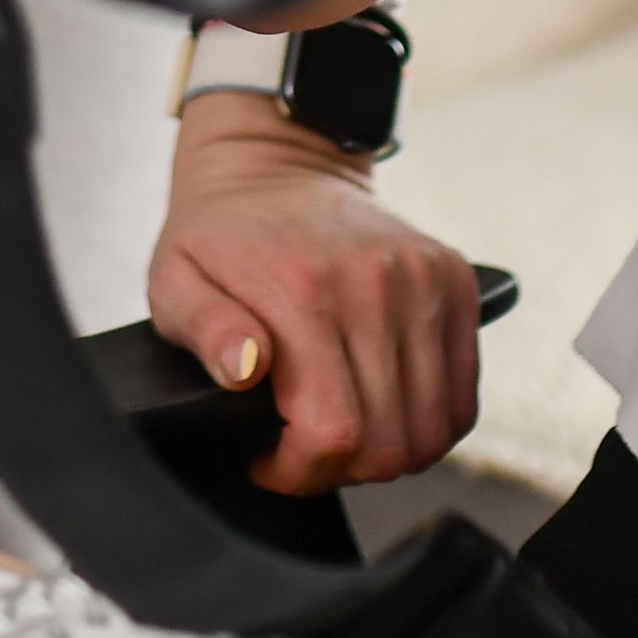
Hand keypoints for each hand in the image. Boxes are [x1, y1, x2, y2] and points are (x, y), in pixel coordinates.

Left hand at [147, 95, 484, 492]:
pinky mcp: (455, 281)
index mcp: (304, 290)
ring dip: (388, 451)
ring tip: (342, 429)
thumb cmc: (220, 235)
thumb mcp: (174, 280)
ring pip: (433, 430)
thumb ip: (204, 331)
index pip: (332, 433)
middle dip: (340, 470)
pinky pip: (462, 397)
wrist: (277, 164)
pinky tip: (383, 410)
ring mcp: (424, 280)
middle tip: (302, 449)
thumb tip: (245, 371)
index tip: (268, 460)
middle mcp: (376, 283)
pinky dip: (429, 423)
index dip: (300, 472)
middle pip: (388, 444)